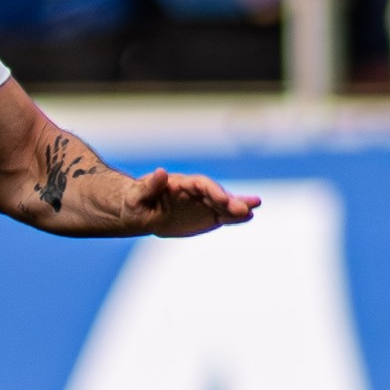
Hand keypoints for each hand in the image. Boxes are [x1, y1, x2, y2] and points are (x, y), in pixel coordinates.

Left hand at [123, 168, 260, 236]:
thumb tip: (161, 172)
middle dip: (230, 201)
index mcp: (179, 184)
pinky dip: (234, 217)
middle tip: (247, 209)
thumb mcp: (136, 195)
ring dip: (238, 207)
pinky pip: (222, 216)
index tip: (224, 200)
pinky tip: (248, 217)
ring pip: (223, 205)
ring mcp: (202, 203)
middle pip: (216, 194)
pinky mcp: (205, 215)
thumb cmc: (135, 202)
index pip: (200, 185)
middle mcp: (195, 192)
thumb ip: (150, 186)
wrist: (139, 211)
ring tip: (254, 209)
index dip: (213, 191)